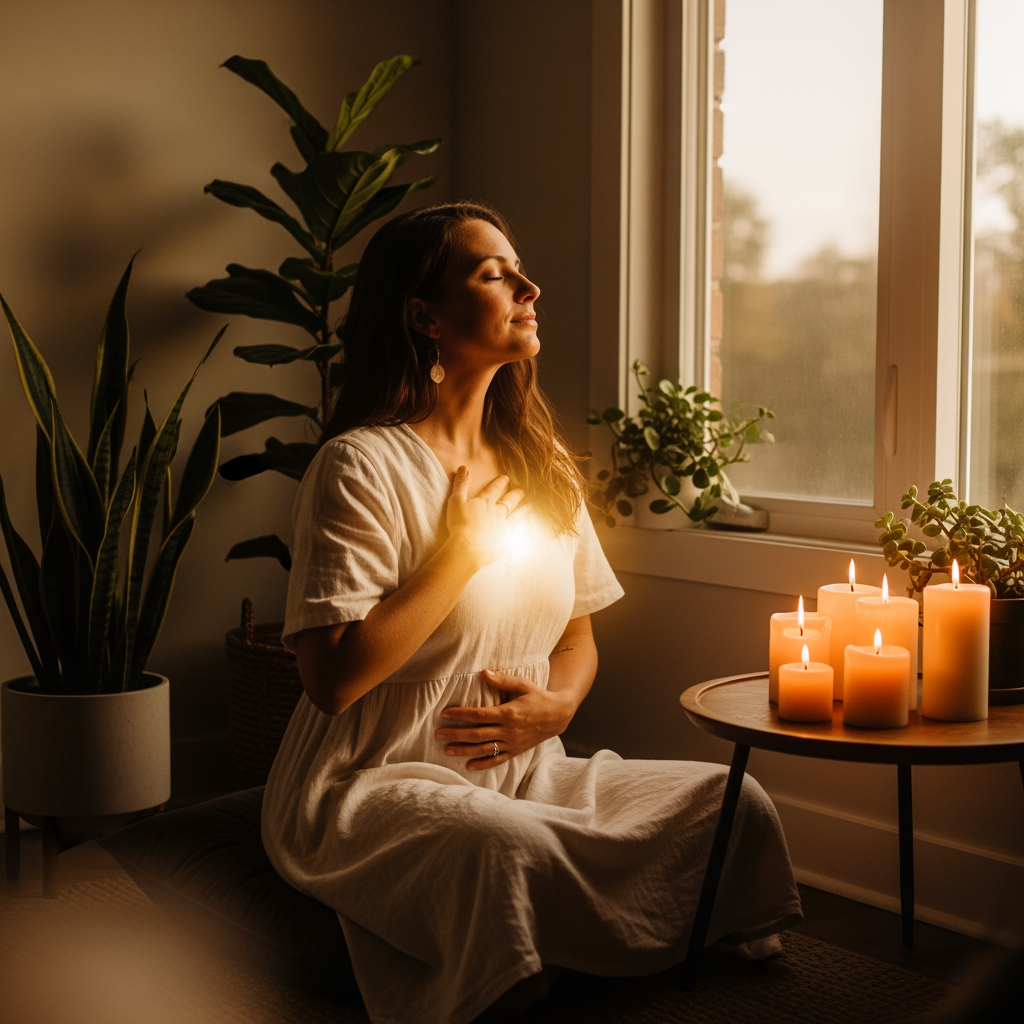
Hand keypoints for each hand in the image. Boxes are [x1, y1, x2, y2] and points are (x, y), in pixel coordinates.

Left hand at [435, 669, 575, 769]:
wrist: (558, 715)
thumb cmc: (538, 697)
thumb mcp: (523, 685)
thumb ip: (502, 680)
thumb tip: (484, 672)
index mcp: (508, 713)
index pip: (479, 715)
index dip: (461, 715)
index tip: (445, 714)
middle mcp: (509, 730)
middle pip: (477, 734)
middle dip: (456, 734)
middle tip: (438, 734)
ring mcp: (512, 743)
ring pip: (484, 749)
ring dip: (464, 750)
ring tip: (447, 750)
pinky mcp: (515, 751)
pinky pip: (497, 760)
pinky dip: (483, 764)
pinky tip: (468, 765)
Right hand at [445, 467, 525, 568]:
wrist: (467, 548)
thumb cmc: (459, 525)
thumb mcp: (456, 501)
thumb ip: (461, 484)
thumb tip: (464, 467)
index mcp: (485, 503)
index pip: (494, 490)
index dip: (500, 483)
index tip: (506, 478)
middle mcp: (497, 514)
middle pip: (508, 502)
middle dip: (515, 495)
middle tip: (522, 491)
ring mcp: (503, 529)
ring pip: (516, 518)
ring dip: (523, 511)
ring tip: (529, 507)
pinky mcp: (505, 543)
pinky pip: (518, 538)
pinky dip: (525, 536)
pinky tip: (531, 534)